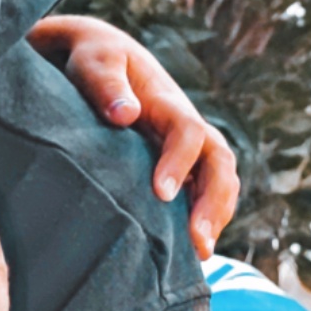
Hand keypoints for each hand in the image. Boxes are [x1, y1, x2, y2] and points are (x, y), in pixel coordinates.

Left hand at [29, 13, 237, 257]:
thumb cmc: (91, 58)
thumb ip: (105, 84)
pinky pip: (202, 191)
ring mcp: (185, 146)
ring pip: (218, 179)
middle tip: (197, 242)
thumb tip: (126, 115)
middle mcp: (184, 124)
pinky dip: (203, 218)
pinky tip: (189, 252)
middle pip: (219, 161)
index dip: (179, 162)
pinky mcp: (177, 163)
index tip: (161, 193)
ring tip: (200, 255)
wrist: (98, 56)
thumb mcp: (94, 61)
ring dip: (215, 215)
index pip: (187, 131)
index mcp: (165, 101)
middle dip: (213, 201)